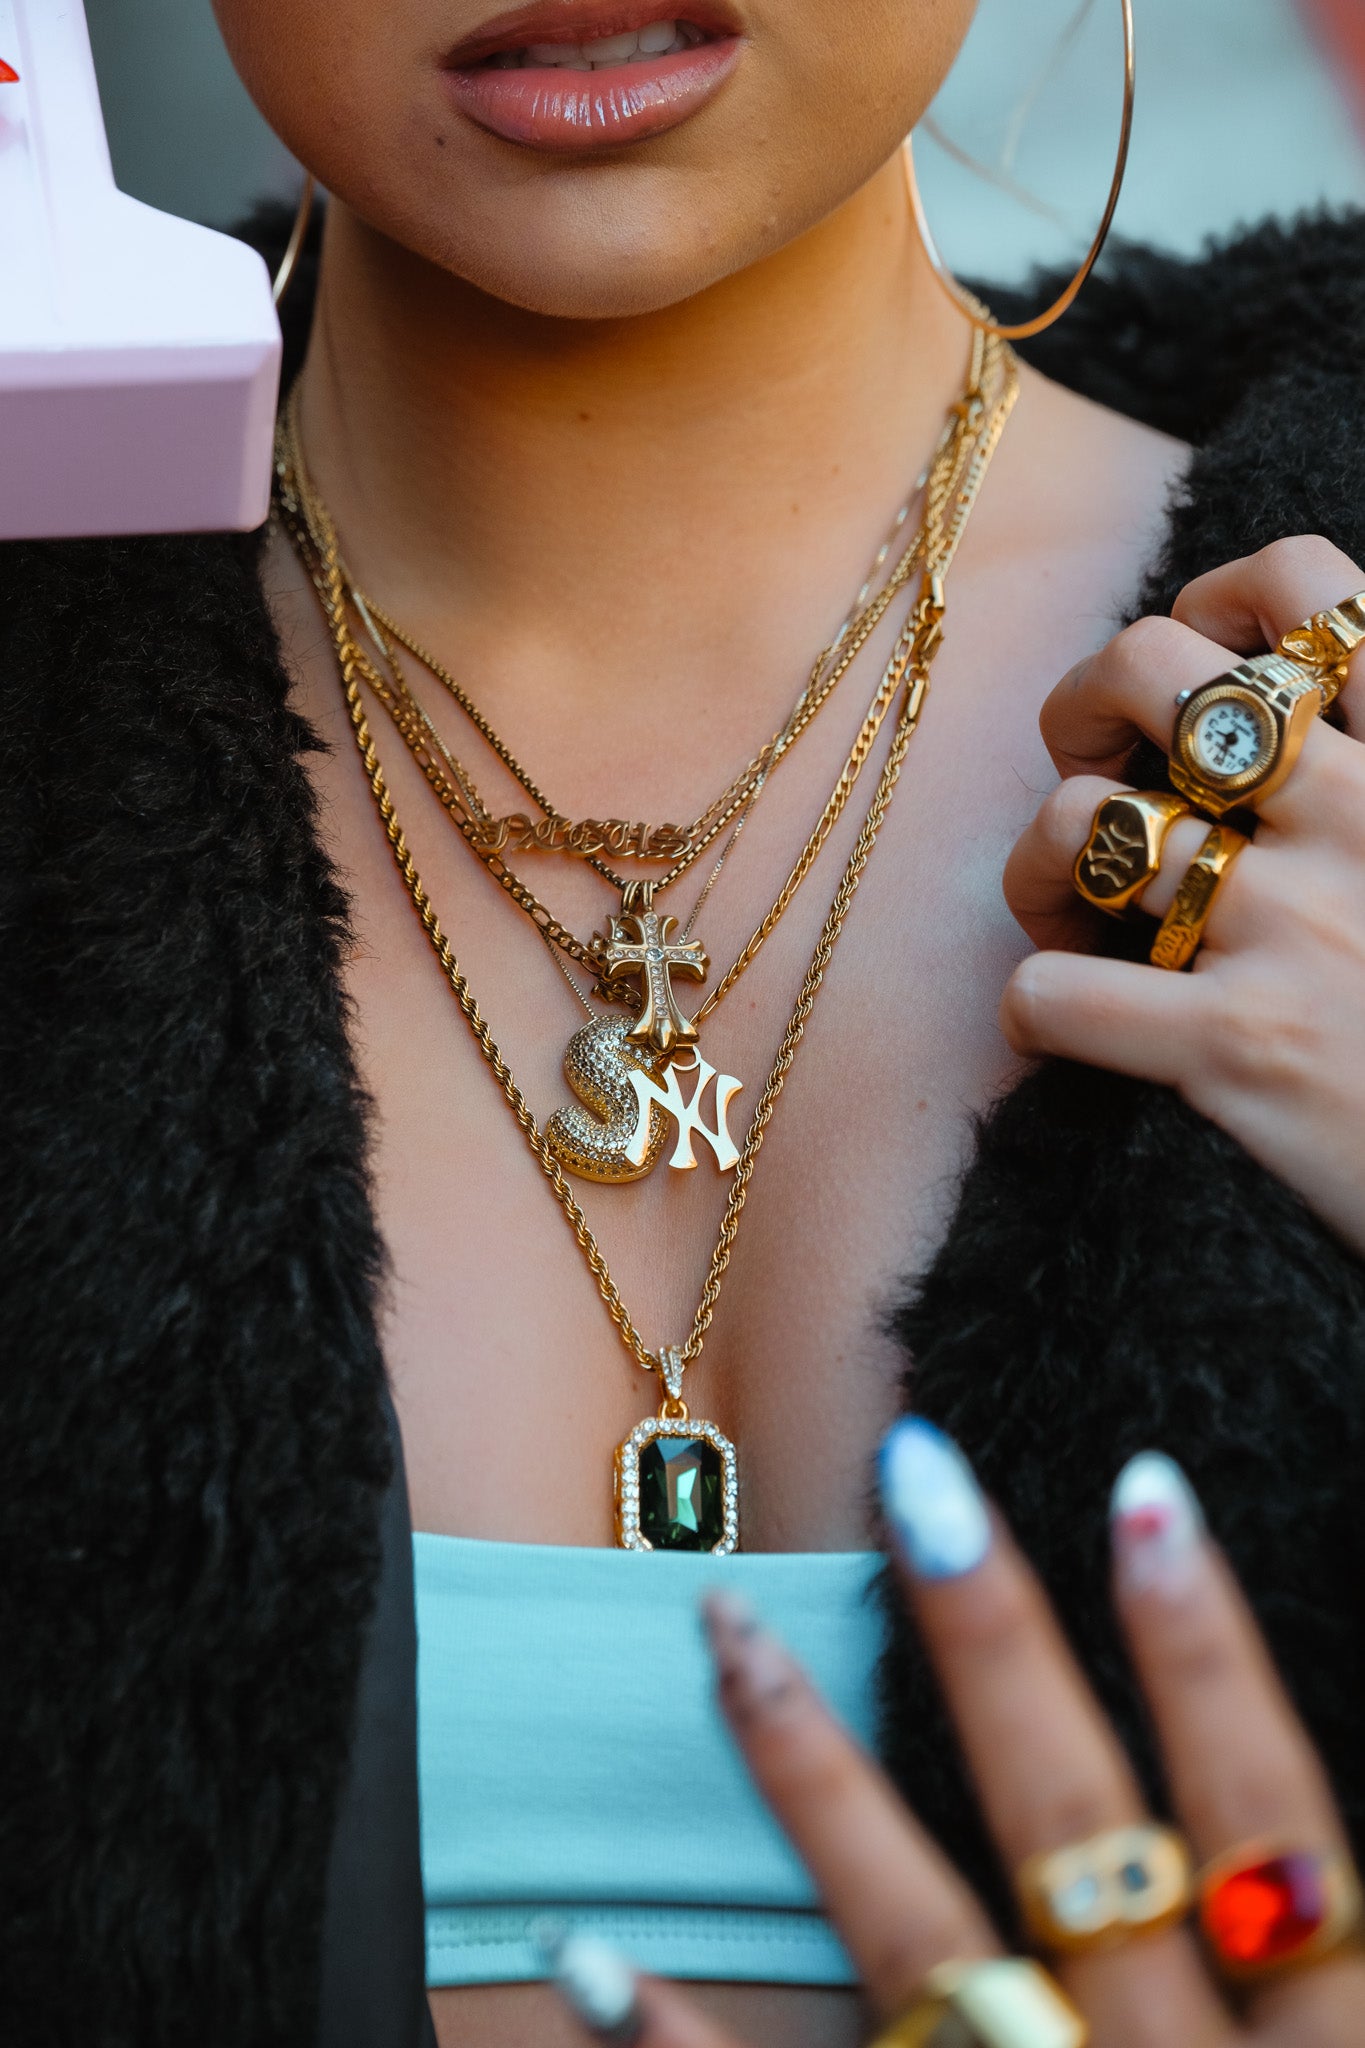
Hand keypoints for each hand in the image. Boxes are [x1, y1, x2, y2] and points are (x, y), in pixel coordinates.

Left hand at [546, 1425, 1364, 2046]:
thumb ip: (1315, 1992)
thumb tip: (1276, 1872)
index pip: (1278, 1815)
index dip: (1212, 1649)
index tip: (1142, 1486)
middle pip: (1087, 1834)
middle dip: (1004, 1649)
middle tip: (918, 1475)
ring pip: (924, 1946)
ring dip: (818, 1781)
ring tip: (723, 1631)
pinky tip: (595, 1954)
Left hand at [999, 537, 1364, 1257]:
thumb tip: (1300, 728)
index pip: (1304, 582)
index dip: (1213, 600)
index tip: (1197, 675)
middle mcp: (1357, 815)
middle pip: (1145, 667)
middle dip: (1078, 708)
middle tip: (1094, 776)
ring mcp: (1290, 926)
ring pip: (1076, 821)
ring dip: (1039, 870)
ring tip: (1063, 917)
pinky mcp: (1236, 1046)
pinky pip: (1052, 992)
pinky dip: (1035, 1008)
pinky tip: (1070, 1029)